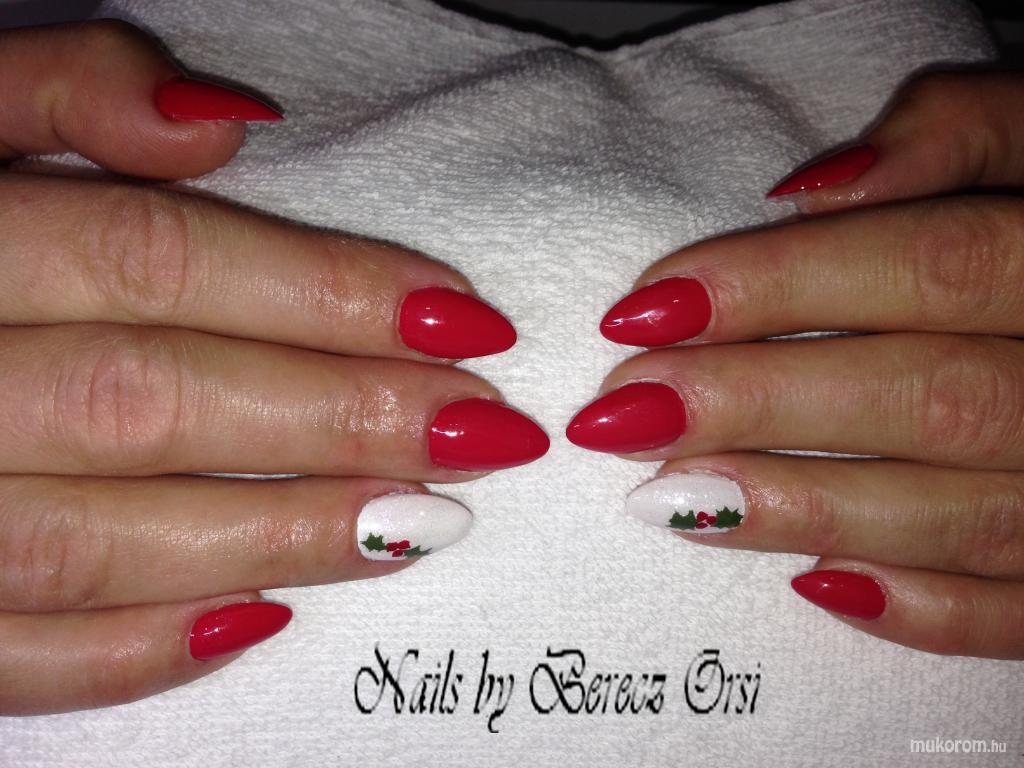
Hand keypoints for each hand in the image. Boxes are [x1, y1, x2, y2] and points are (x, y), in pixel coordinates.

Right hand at [0, 21, 546, 714]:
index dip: (326, 292)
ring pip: (100, 541)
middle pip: (154, 401)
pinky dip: (138, 653)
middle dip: (340, 420)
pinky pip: (16, 659)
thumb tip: (227, 124)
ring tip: (425, 525)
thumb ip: (66, 88)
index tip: (465, 323)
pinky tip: (265, 617)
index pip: (159, 262)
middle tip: (479, 432)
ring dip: (282, 535)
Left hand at [568, 72, 1023, 658]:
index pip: (933, 267)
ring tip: (665, 499)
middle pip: (930, 396)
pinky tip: (810, 587)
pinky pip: (1022, 614)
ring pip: (964, 515)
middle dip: (761, 403)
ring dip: (805, 509)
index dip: (782, 285)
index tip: (646, 310)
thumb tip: (803, 194)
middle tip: (625, 412)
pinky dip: (924, 612)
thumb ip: (955, 133)